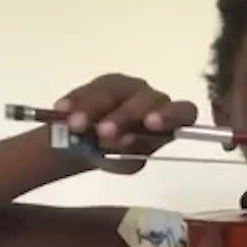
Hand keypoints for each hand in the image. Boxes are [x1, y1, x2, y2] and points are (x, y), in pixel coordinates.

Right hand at [53, 73, 197, 173]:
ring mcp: (124, 88)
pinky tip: (62, 110)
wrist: (85, 146)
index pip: (184, 112)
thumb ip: (129, 152)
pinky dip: (75, 101)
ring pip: (114, 91)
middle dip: (124, 115)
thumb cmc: (112, 155)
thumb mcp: (123, 161)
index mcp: (166, 122)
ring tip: (75, 125)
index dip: (170, 115)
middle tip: (103, 132)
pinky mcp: (99, 84)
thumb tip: (125, 139)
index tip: (150, 124)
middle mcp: (150, 100)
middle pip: (147, 99)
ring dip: (94, 107)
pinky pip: (88, 90)